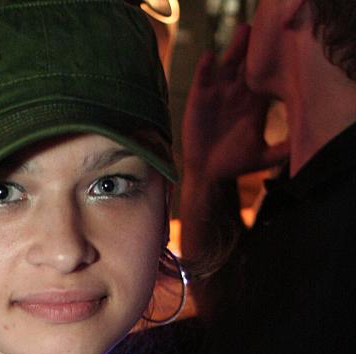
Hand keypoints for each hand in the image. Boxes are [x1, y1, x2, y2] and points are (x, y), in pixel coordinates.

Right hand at [181, 24, 288, 181]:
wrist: (209, 174)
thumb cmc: (236, 164)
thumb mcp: (262, 158)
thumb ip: (281, 150)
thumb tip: (302, 144)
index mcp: (255, 104)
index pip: (268, 78)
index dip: (276, 64)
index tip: (286, 50)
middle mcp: (239, 93)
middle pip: (250, 64)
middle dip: (257, 48)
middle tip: (266, 31)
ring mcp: (219, 93)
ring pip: (229, 64)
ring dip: (236, 48)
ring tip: (244, 32)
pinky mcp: (200, 97)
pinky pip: (204, 77)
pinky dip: (206, 66)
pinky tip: (209, 56)